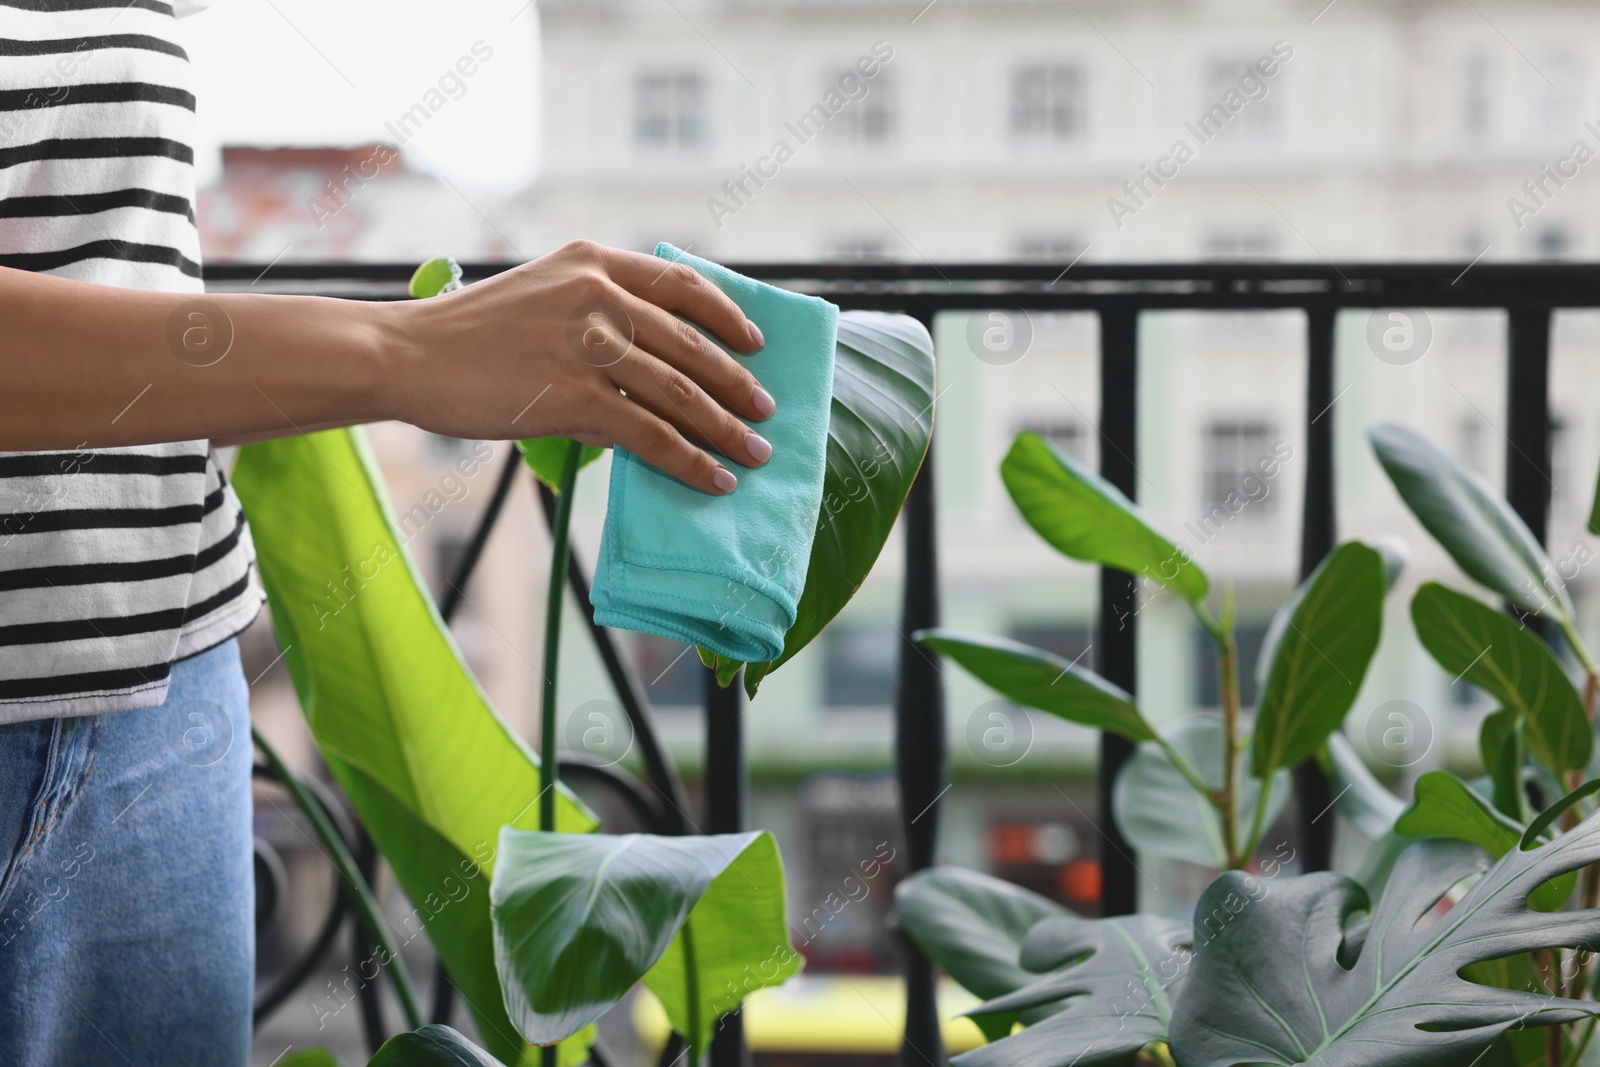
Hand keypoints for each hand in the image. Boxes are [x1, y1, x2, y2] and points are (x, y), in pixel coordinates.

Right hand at [382, 240, 775, 493]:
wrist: (407, 355)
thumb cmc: (467, 334)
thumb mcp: (540, 293)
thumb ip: (594, 310)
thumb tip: (652, 362)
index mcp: (594, 262)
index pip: (682, 284)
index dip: (728, 317)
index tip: (755, 343)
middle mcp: (600, 295)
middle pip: (693, 345)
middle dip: (738, 384)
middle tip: (766, 412)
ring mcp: (590, 345)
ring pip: (682, 393)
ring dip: (726, 429)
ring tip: (755, 453)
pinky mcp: (576, 396)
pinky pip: (652, 434)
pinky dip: (690, 460)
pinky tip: (714, 478)